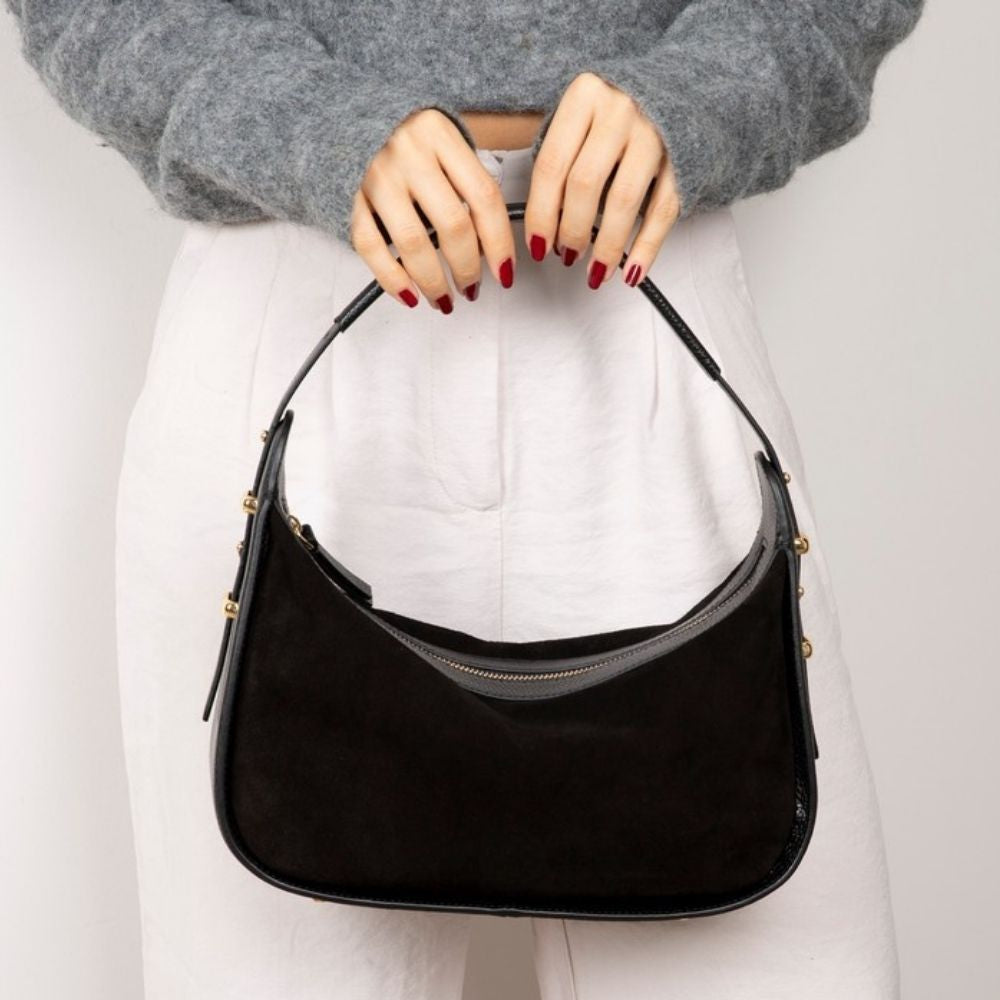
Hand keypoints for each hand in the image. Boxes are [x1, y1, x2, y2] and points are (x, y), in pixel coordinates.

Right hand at [349, 108, 515, 311]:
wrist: (336, 111)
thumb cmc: (398, 131)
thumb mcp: (440, 138)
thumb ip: (464, 177)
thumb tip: (490, 241)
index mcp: (440, 134)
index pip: (484, 198)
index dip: (499, 243)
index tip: (504, 271)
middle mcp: (408, 152)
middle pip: (452, 225)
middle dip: (467, 269)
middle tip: (471, 289)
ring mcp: (375, 174)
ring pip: (413, 243)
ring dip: (433, 282)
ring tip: (442, 299)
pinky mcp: (346, 194)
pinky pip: (370, 246)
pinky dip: (391, 278)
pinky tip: (408, 294)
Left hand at [525, 72, 680, 289]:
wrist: (679, 85)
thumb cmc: (617, 110)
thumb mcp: (580, 115)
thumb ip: (560, 155)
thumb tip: (542, 220)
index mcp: (584, 96)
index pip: (551, 165)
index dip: (541, 214)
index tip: (537, 245)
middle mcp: (619, 109)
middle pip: (585, 184)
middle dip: (572, 231)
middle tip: (567, 255)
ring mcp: (654, 131)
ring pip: (623, 200)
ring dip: (606, 246)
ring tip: (596, 270)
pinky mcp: (683, 155)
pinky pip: (663, 209)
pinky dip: (646, 246)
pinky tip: (633, 269)